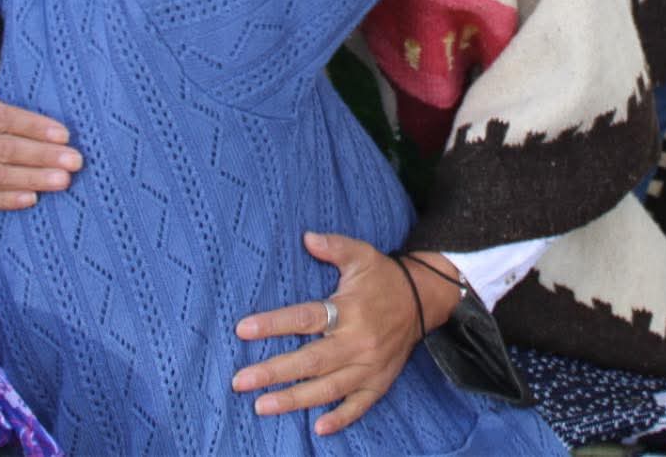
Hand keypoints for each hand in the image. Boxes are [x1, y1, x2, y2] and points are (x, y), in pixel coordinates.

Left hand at [232, 235, 461, 435]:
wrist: (425, 300)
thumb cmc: (384, 277)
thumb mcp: (361, 254)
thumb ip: (334, 246)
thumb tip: (306, 237)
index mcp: (349, 310)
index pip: (305, 319)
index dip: (272, 324)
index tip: (242, 330)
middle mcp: (358, 342)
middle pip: (310, 361)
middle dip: (273, 372)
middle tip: (240, 381)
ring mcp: (370, 366)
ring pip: (328, 388)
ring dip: (294, 400)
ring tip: (261, 406)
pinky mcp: (380, 382)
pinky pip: (360, 406)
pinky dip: (341, 418)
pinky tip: (318, 429)